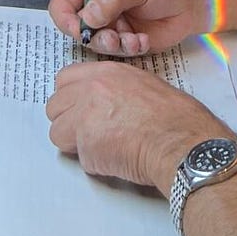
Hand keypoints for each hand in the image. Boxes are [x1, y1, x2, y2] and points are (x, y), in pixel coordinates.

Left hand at [46, 59, 221, 194]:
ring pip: (57, 133)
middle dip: (68, 122)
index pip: (65, 79)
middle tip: (90, 133)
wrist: (182, 141)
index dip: (71, 98)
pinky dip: (93, 163)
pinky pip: (77, 158)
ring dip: (75, 144)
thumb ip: (117, 89)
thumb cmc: (176, 118)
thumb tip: (106, 104)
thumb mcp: (145, 86)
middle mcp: (90, 89)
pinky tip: (117, 160)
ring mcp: (85, 116)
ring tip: (103, 148)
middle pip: (54, 106)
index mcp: (107, 72)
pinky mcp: (86, 144)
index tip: (80, 109)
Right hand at [48, 0, 208, 55]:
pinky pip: (117, 53)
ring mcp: (111, 25)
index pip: (62, 3)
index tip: (79, 30)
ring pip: (96, 45)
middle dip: (94, 38)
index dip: (66, 19)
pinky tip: (143, 40)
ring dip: (114, 46)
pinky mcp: (125, 41)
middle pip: (77, 29)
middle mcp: (98, 6)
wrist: (193, 1)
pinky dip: (129, 50)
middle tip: (113, 38)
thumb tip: (87, 17)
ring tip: (133, 40)